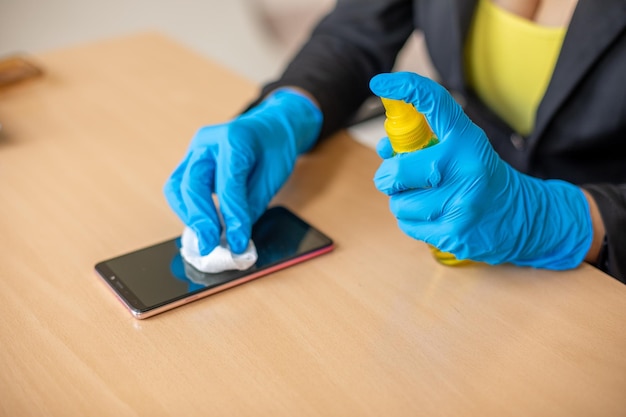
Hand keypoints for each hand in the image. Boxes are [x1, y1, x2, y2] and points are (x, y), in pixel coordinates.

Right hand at [163, 89, 321, 254]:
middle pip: (193, 182)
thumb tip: (235, 239)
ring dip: (188, 217)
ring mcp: (194, 151)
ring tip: (204, 240)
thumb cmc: (274, 149)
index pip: (228, 183)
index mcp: (235, 139)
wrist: (270, 128)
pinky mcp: (188, 163)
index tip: (239, 242)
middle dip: (201, 219)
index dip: (232, 216)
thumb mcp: (272, 178)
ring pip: (177, 187)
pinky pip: (178, 189)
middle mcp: (208, 142)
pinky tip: (201, 227)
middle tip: (211, 245)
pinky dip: (187, 211)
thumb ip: (250, 207)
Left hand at [370, 72, 591, 268]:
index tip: (381, 83)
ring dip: (402, 201)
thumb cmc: (482, 178)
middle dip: (388, 176)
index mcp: (467, 140)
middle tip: (395, 177)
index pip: (434, 102)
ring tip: (425, 198)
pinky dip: (411, 221)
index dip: (404, 88)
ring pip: (399, 203)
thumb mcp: (463, 150)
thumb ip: (425, 144)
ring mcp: (461, 202)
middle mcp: (465, 167)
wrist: (526, 217)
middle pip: (398, 170)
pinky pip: (408, 225)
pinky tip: (433, 215)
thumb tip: (385, 148)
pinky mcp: (454, 232)